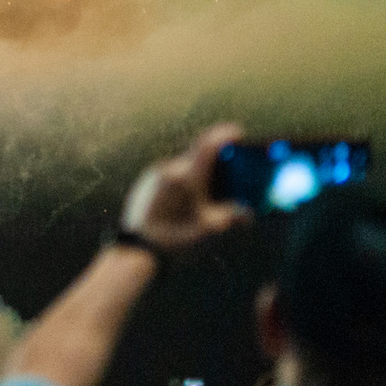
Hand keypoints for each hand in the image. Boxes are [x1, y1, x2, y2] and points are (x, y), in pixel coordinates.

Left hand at [119, 122, 253, 252]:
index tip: (238, 133)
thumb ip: (233, 217)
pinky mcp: (144, 183)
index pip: (209, 142)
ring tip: (206, 195)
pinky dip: (181, 181)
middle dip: (214, 161)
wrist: (137, 252)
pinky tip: (185, 202)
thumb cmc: (175, 240)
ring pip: (182, 165)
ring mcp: (154, 174)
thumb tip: (248, 213)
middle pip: (197, 154)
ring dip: (196, 173)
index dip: (225, 134)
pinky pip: (168, 175)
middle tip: (229, 173)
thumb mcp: (210, 230)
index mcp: (188, 176)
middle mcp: (170, 169)